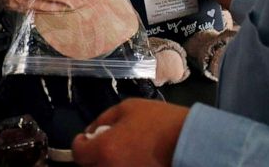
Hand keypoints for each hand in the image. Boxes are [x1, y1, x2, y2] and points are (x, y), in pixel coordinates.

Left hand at [71, 98, 188, 166]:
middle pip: (90, 166)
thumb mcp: (128, 108)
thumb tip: (91, 131)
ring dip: (107, 162)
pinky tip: (133, 159)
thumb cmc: (159, 122)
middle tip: (105, 144)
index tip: (87, 138)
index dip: (81, 143)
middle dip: (93, 155)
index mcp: (104, 150)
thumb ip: (104, 119)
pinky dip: (122, 166)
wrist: (190, 142)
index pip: (79, 153)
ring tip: (121, 152)